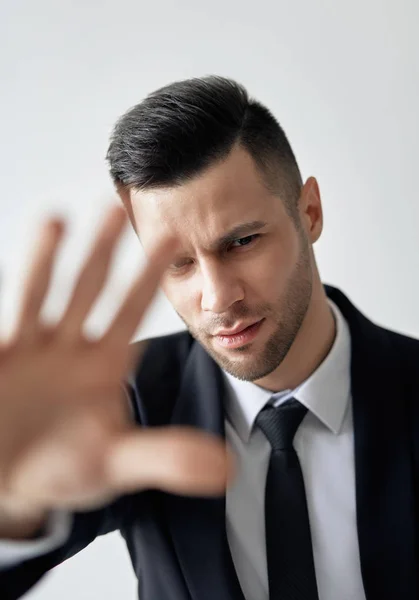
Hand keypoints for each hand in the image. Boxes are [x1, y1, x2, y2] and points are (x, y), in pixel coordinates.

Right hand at [0, 205, 233, 519]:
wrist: (12, 483)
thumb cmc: (64, 466)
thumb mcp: (115, 461)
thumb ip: (166, 458)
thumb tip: (226, 469)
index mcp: (104, 363)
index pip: (131, 311)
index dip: (150, 277)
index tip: (175, 240)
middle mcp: (69, 346)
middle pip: (89, 288)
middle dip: (104, 250)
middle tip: (119, 207)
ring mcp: (30, 347)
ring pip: (40, 293)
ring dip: (47, 258)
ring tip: (56, 220)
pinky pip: (3, 317)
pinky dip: (2, 296)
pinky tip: (1, 265)